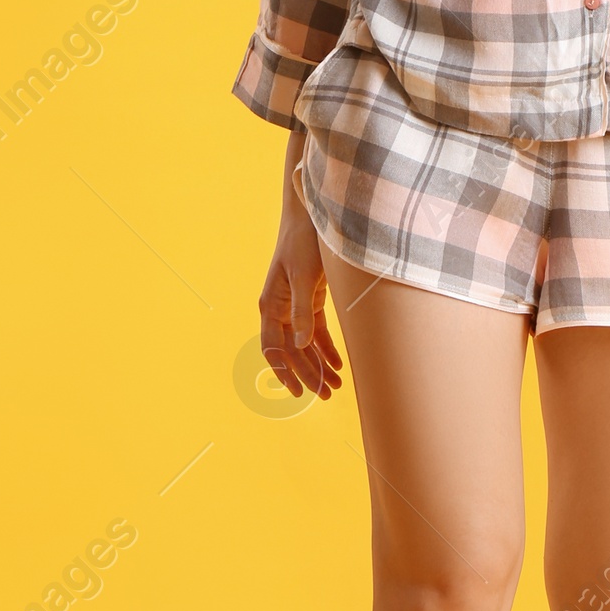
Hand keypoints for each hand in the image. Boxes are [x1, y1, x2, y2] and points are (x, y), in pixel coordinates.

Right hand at [259, 142, 343, 400]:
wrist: (312, 214)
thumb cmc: (303, 242)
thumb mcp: (304, 276)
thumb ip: (301, 311)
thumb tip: (299, 346)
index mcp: (271, 305)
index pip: (272, 348)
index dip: (284, 372)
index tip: (298, 392)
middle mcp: (280, 308)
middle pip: (292, 351)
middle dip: (308, 374)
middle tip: (326, 395)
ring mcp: (295, 304)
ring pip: (305, 344)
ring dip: (319, 365)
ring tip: (336, 386)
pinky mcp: (311, 298)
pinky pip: (316, 331)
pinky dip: (326, 348)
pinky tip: (338, 363)